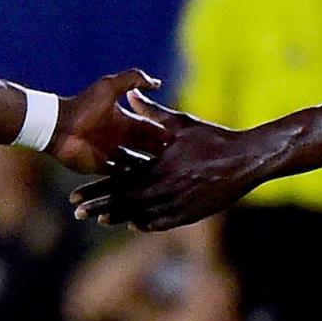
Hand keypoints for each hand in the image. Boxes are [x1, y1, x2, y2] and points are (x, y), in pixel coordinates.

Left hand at [51, 69, 173, 173]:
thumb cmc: (82, 105)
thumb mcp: (109, 87)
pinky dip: (132, 182)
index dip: (166, 135)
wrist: (56, 125)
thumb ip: (132, 79)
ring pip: (137, 164)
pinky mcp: (102, 167)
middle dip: (161, 155)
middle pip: (147, 148)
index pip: (151, 128)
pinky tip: (148, 189)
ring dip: (149, 171)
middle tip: (181, 165)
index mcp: (126, 120)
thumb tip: (158, 83)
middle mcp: (121, 137)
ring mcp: (112, 153)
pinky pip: (120, 177)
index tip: (184, 143)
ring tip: (169, 180)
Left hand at [70, 111, 264, 229]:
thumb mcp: (181, 123)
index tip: (74, 196)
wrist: (246, 160)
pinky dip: (148, 223)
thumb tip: (132, 95)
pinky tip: (135, 224)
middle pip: (125, 203)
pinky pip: (164, 222)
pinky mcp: (193, 213)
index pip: (119, 183)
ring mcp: (179, 204)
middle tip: (77, 214)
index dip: (96, 191)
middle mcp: (165, 189)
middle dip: (100, 208)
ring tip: (101, 220)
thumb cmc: (214, 138)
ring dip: (120, 218)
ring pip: (142, 216)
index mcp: (159, 167)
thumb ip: (153, 112)